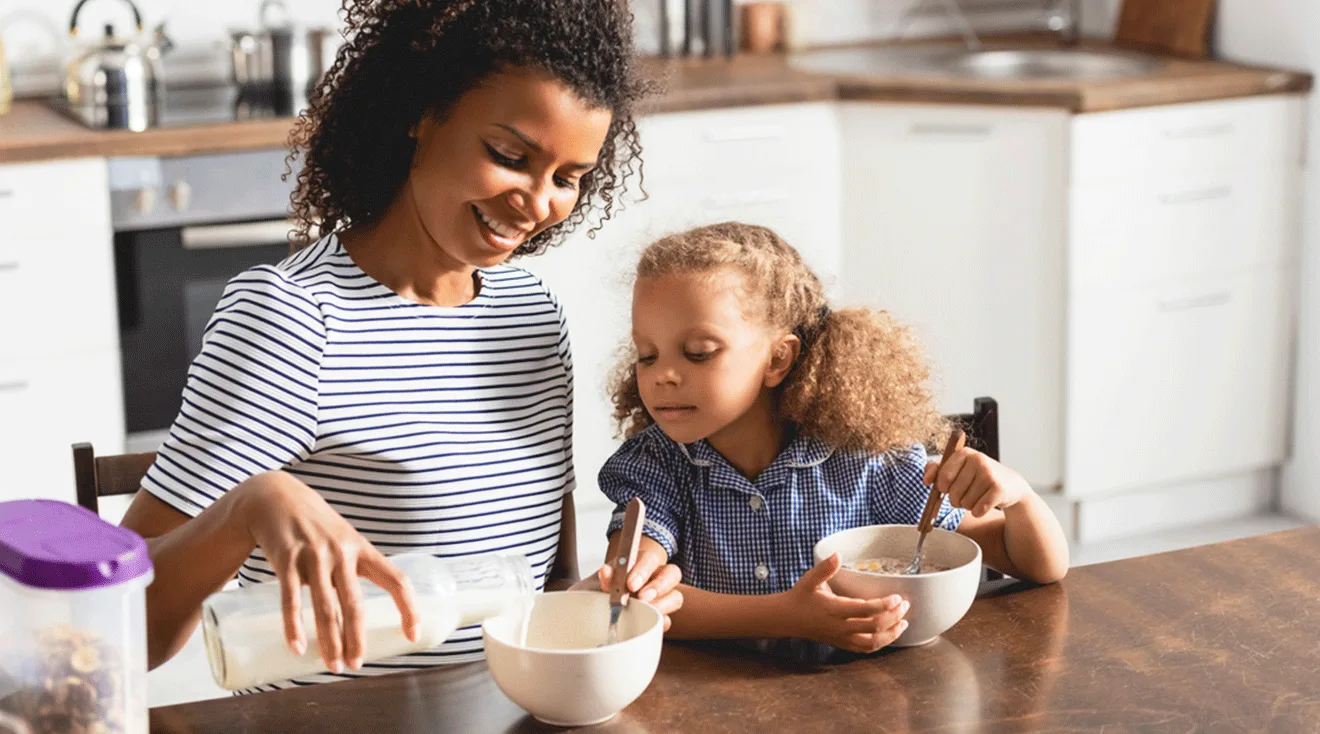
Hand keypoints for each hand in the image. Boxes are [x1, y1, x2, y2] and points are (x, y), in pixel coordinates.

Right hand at [236, 471, 418, 673]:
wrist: (275, 498)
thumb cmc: (317, 527)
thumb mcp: (343, 542)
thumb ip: (351, 573)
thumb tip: (356, 615)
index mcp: (364, 550)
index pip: (397, 581)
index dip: (409, 608)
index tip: (413, 634)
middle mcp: (342, 553)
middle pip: (356, 603)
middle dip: (357, 638)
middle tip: (357, 665)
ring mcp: (314, 556)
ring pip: (326, 606)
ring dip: (330, 640)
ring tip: (333, 665)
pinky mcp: (286, 559)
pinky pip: (291, 598)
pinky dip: (293, 626)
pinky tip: (297, 646)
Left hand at [587, 536, 683, 630]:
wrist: (599, 607)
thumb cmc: (604, 589)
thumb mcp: (600, 582)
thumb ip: (605, 577)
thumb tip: (606, 571)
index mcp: (642, 563)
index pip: (650, 559)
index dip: (643, 570)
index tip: (631, 584)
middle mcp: (657, 577)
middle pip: (672, 574)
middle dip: (658, 587)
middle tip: (642, 599)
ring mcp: (663, 597)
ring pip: (676, 597)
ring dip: (662, 606)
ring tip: (645, 613)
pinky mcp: (662, 617)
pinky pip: (668, 621)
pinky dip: (659, 624)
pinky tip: (646, 626)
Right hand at [784, 554, 908, 652]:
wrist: (787, 619)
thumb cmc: (800, 597)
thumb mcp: (810, 579)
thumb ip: (825, 568)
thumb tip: (837, 554)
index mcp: (834, 609)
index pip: (865, 610)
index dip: (884, 605)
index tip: (897, 597)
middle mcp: (840, 627)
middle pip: (874, 627)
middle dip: (894, 617)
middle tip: (905, 605)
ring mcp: (842, 638)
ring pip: (872, 643)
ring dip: (891, 634)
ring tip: (903, 623)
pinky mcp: (842, 644)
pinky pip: (865, 649)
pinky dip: (880, 644)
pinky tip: (889, 635)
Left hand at [926, 446, 1032, 517]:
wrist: (1010, 484)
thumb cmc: (978, 477)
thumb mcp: (958, 468)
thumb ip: (936, 470)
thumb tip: (926, 479)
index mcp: (963, 453)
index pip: (943, 477)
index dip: (942, 487)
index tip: (947, 487)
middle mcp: (977, 459)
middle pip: (953, 493)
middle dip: (956, 499)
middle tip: (966, 493)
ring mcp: (989, 473)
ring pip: (965, 503)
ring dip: (968, 506)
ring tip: (978, 496)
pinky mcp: (998, 489)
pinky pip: (978, 510)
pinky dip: (979, 512)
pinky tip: (986, 503)